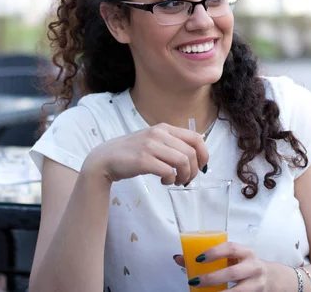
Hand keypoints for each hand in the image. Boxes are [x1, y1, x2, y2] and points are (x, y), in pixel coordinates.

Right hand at [82, 123, 208, 185]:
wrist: (106, 159)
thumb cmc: (133, 152)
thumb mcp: (154, 140)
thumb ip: (173, 141)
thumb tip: (200, 142)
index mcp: (164, 128)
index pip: (195, 137)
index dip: (204, 154)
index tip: (202, 167)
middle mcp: (159, 134)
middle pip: (191, 152)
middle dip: (194, 170)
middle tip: (187, 179)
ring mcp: (150, 146)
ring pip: (182, 161)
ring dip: (184, 176)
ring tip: (176, 181)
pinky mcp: (143, 160)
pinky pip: (168, 171)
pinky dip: (171, 179)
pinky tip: (164, 181)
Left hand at [174, 242, 267, 290]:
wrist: (270, 278)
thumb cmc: (244, 265)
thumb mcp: (231, 257)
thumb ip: (209, 257)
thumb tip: (179, 258)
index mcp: (246, 253)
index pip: (231, 248)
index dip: (214, 252)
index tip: (198, 258)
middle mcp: (253, 267)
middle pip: (232, 273)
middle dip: (212, 278)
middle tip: (194, 281)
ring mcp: (255, 284)